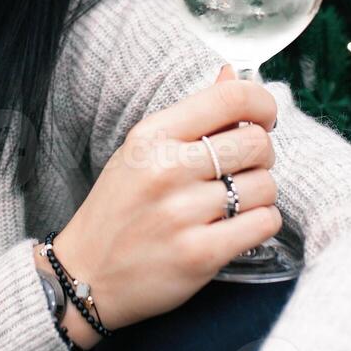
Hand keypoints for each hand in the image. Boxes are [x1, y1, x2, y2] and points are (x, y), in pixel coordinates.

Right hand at [45, 64, 280, 344]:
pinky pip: (264, 224)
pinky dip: (261, 224)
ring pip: (266, 186)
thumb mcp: (141, 151)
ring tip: (234, 202)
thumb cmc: (118, 208)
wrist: (85, 275)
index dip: (262, 105)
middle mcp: (166, 169)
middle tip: (244, 168)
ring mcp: (182, 214)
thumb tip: (232, 74)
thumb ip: (192, 115)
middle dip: (262, 155)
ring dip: (260, 194)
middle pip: (257, 143)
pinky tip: (238, 226)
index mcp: (151, 135)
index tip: (264, 119)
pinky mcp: (199, 255)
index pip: (231, 98)